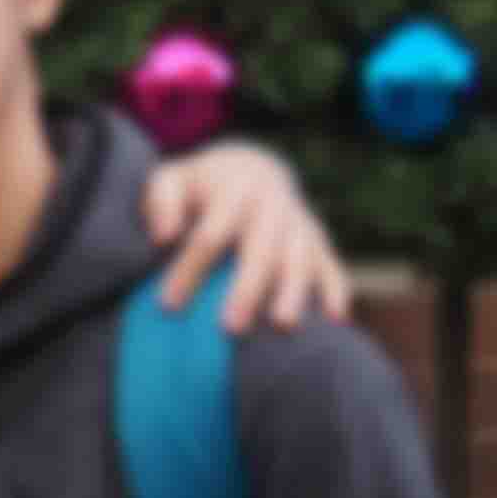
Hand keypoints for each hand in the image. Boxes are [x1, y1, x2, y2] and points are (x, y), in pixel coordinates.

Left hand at [142, 143, 348, 334]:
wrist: (250, 169)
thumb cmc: (197, 187)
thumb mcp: (171, 181)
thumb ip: (162, 201)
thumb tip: (163, 237)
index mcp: (236, 187)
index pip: (213, 232)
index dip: (192, 268)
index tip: (168, 305)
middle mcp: (273, 203)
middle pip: (262, 249)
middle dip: (248, 288)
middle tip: (231, 328)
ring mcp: (299, 222)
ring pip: (300, 258)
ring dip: (294, 291)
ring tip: (283, 326)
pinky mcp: (317, 240)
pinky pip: (331, 264)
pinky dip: (335, 289)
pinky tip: (334, 319)